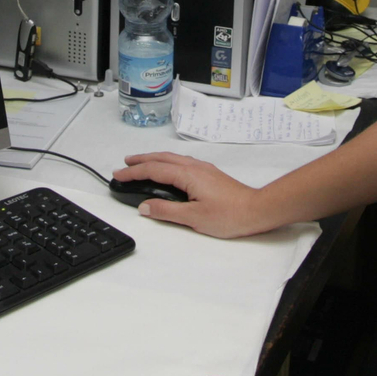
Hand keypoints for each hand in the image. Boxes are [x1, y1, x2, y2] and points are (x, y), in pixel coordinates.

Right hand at [115, 152, 266, 237]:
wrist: (257, 210)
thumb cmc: (230, 215)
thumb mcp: (193, 217)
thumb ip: (166, 211)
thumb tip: (145, 207)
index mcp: (187, 175)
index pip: (153, 170)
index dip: (134, 172)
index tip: (118, 175)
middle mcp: (194, 167)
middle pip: (161, 158)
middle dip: (141, 160)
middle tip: (125, 164)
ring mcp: (203, 169)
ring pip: (172, 158)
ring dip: (154, 159)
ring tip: (141, 163)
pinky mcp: (210, 174)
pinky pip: (182, 162)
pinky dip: (167, 162)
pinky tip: (168, 169)